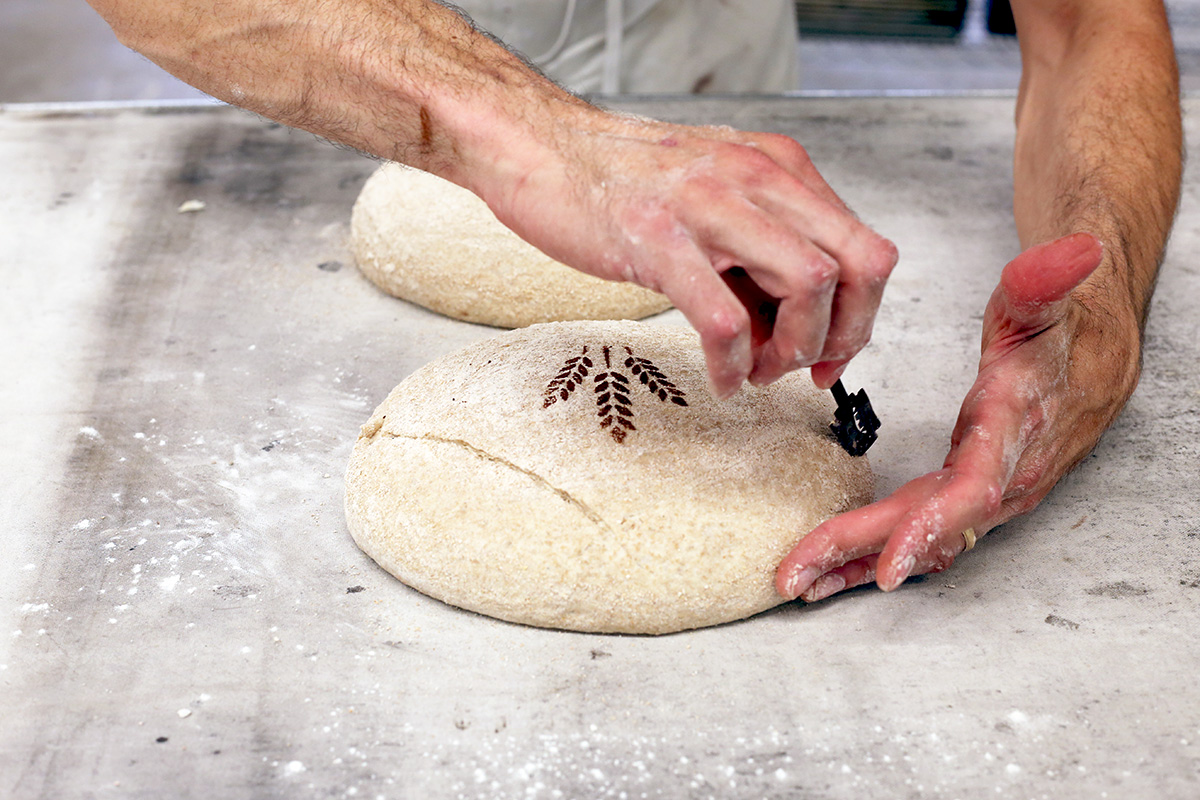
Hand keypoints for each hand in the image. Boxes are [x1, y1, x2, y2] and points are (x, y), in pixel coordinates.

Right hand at [481, 111, 897, 397]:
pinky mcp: (660, 243)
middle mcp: (757, 178)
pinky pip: (725, 320)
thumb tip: (795, 322)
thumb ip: (763, 246)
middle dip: (841, 336)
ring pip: (807, 286)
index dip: (860, 316)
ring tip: (755, 371)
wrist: (542, 149)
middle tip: (805, 369)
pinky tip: (720, 378)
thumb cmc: (623, 181)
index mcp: (779, 167)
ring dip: (791, 350)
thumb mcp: (717, 195)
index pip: (865, 247)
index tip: (830, 354)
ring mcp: (710, 207)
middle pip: (856, 265)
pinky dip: (733, 366)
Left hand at [775, 232, 1139, 601]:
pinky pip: (919, 535)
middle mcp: (999, 478)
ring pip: (918, 539)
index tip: (889, 564)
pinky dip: (872, 555)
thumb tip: (1076, 250)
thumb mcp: (1043, 304)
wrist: (1095, 364)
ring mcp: (983, 495)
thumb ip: (1045, 283)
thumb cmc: (1060, 336)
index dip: (930, 528)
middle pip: (925, 527)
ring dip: (856, 564)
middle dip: (858, 553)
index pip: (971, 491)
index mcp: (1010, 432)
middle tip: (795, 576)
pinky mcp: (966, 497)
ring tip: (799, 582)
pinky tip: (832, 570)